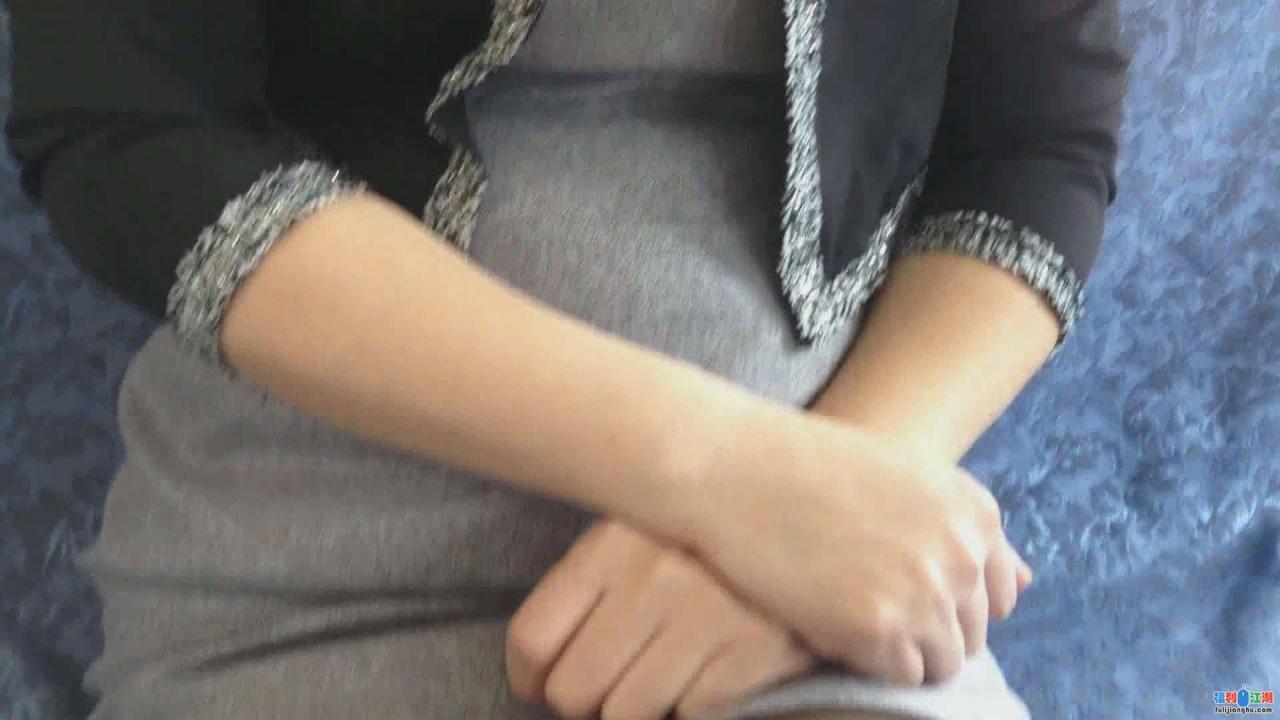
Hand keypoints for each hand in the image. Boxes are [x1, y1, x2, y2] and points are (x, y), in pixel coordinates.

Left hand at [506, 520, 816, 719]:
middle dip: (584, 702)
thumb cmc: (707, 542)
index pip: (532, 637)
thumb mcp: (641, 536)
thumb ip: (590, 588)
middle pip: (572, 690)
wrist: (819, 527)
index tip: (538, 687)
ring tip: (658, 681)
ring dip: (636, 710)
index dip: (528, 679)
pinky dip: (692, 707)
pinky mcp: (751, 652)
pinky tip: (706, 675)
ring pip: (625, 714)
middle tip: (606, 689)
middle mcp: (651, 579)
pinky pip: (689, 715)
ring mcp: (703, 617)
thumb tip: (536, 671)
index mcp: (610, 545)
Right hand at [681, 407, 1030, 686]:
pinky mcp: (877, 626)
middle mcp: (962, 551)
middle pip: (970, 635)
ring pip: (940, 666)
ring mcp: (924, 590)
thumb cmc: (806, 466)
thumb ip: (965, 530)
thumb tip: (1028, 583)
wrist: (733, 466)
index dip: (947, 602)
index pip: (998, 596)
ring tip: (843, 610)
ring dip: (897, 652)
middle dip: (923, 629)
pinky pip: (898, 677)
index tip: (900, 590)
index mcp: (975, 511)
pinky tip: (828, 620)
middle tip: (860, 599)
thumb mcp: (906, 478)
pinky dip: (866, 662)